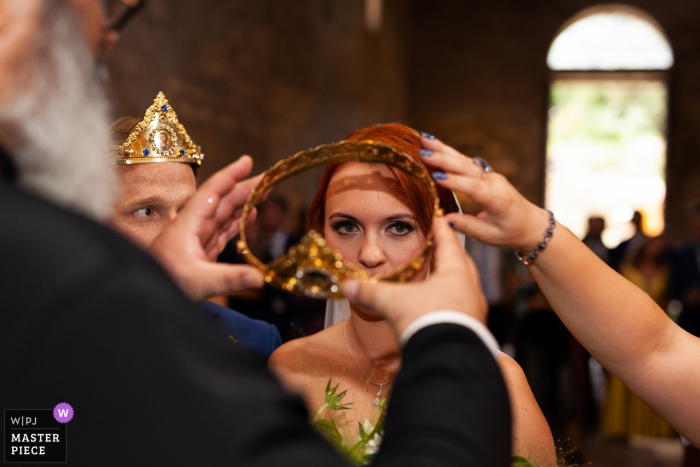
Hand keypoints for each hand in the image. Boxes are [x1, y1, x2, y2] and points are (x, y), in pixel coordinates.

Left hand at [150, 156, 264, 301]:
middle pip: (223, 200)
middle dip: (244, 187)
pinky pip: (224, 231)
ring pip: (225, 214)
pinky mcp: (202, 252)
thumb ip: (230, 278)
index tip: (247, 160)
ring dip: (244, 202)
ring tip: (264, 192)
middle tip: (268, 177)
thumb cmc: (162, 286)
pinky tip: (249, 216)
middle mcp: (193, 226)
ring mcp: (198, 238)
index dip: (231, 175)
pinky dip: (238, 222)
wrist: (142, 298)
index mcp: (189, 224)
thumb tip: (260, 278)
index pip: (213, 192)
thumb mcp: (198, 282)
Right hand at [341, 218, 486, 337]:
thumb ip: (369, 292)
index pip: (449, 242)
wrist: (446, 361)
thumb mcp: (393, 303)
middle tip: (441, 245)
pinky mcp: (473, 329)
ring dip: (453, 278)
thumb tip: (346, 286)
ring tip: (440, 276)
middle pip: (462, 262)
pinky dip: (453, 300)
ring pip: (465, 286)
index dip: (442, 228)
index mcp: (456, 273)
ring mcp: (475, 310)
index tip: (440, 218)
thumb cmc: (426, 323)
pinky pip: (464, 306)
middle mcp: (470, 289)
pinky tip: (441, 306)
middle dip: (450, 253)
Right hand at [420, 137, 549, 250]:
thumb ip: (467, 226)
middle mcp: (494, 182)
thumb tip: (443, 220)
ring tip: (424, 139)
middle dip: (443, 158)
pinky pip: (465, 161)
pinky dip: (449, 153)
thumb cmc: (510, 232)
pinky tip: (435, 145)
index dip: (454, 181)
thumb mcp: (489, 235)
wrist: (530, 223)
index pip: (473, 187)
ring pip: (464, 160)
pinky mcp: (485, 173)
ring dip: (444, 149)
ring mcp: (490, 175)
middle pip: (466, 167)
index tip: (434, 176)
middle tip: (422, 152)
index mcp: (497, 199)